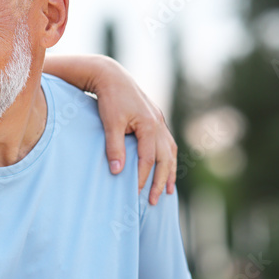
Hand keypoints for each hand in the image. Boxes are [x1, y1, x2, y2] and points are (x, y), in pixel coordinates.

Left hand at [92, 56, 177, 204]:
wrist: (111, 76)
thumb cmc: (109, 99)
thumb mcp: (110, 123)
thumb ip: (114, 147)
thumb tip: (118, 172)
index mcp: (149, 124)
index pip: (148, 158)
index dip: (143, 177)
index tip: (136, 194)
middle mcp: (158, 123)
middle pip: (164, 158)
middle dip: (160, 181)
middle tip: (155, 201)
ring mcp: (159, 120)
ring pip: (170, 151)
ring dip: (169, 172)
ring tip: (168, 191)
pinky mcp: (155, 119)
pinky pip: (166, 143)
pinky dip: (167, 158)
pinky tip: (165, 168)